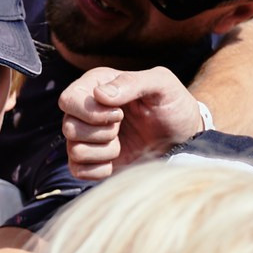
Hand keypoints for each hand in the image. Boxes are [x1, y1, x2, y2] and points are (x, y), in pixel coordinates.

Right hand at [60, 64, 206, 182]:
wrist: (184, 138)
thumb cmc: (173, 106)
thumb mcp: (162, 85)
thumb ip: (132, 81)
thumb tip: (100, 95)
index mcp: (96, 85)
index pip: (69, 99)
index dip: (92, 111)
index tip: (121, 113)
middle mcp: (86, 110)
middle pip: (68, 126)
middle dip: (101, 132)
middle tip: (122, 127)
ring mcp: (87, 137)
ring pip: (74, 150)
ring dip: (104, 151)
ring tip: (123, 144)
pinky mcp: (91, 161)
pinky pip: (77, 170)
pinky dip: (99, 169)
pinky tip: (117, 159)